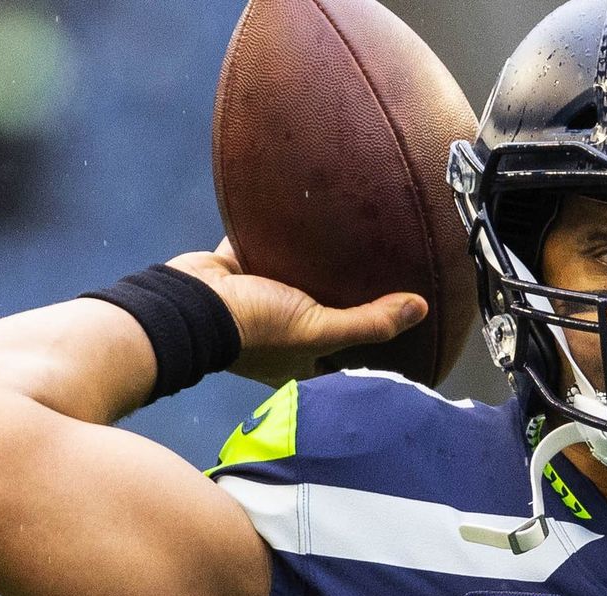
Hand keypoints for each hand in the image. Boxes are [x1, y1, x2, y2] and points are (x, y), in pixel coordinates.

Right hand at [165, 238, 427, 386]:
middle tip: (384, 281)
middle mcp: (282, 336)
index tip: (402, 344)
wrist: (187, 300)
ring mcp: (261, 302)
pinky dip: (284, 235)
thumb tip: (419, 309)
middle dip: (348, 305)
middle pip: (323, 322)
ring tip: (355, 246)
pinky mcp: (242, 269)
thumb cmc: (253, 327)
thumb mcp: (316, 329)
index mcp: (299, 362)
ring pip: (299, 283)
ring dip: (319, 269)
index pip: (342, 367)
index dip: (368, 361)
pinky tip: (309, 216)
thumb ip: (367, 322)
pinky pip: (269, 248)